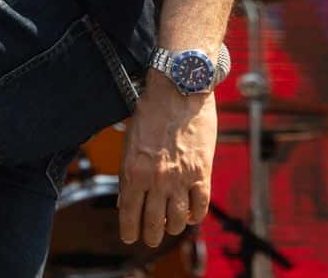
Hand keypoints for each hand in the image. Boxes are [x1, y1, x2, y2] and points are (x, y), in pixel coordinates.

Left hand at [118, 76, 216, 247]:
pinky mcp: (202, 172)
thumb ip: (128, 173)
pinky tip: (191, 216)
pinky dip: (195, 216)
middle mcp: (156, 180)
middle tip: (150, 239)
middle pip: (153, 222)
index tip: (130, 237)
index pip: (129, 214)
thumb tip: (125, 201)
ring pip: (177, 219)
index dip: (129, 230)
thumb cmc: (151, 111)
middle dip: (150, 235)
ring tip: (170, 227)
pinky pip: (200, 206)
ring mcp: (180, 178)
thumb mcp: (130, 142)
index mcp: (133, 172)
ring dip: (172, 228)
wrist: (179, 88)